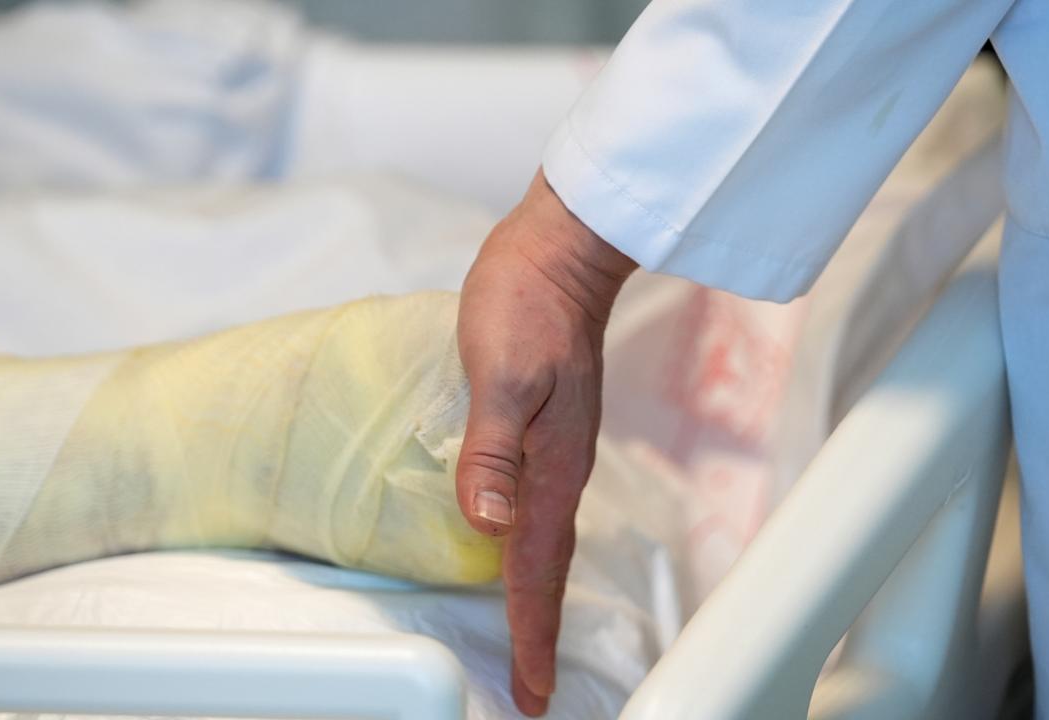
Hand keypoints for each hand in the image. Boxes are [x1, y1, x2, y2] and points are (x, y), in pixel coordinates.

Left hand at [456, 170, 635, 715]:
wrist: (560, 254)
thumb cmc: (527, 302)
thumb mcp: (502, 370)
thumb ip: (492, 447)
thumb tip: (488, 521)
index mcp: (553, 466)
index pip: (536, 567)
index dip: (530, 631)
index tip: (529, 690)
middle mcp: (561, 469)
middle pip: (548, 567)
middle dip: (537, 630)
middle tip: (530, 685)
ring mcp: (557, 450)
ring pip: (544, 541)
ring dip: (532, 595)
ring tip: (523, 638)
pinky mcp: (546, 430)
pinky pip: (538, 508)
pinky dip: (526, 548)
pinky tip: (511, 551)